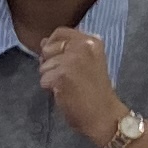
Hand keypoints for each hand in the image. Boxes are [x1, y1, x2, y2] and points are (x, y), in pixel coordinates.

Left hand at [33, 27, 127, 147]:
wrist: (104, 115)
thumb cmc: (95, 91)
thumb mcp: (87, 62)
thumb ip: (67, 49)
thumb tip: (43, 42)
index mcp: (91, 41)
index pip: (60, 32)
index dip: (53, 45)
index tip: (59, 60)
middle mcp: (83, 46)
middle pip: (48, 48)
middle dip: (51, 63)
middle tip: (67, 77)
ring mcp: (72, 60)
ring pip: (44, 66)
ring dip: (51, 78)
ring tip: (69, 86)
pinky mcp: (62, 75)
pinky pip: (44, 79)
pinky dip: (50, 89)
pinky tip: (65, 93)